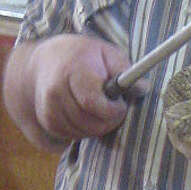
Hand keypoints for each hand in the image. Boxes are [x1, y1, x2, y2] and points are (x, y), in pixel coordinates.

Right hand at [5, 33, 139, 150]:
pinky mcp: (47, 121)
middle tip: (113, 110)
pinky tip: (87, 116)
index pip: (92, 103)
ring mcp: (48, 108)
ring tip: (100, 110)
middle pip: (88, 122)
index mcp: (72, 71)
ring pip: (81, 132)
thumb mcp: (107, 53)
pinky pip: (71, 137)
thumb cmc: (84, 57)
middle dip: (108, 121)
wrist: (47, 61)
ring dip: (97, 128)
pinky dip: (84, 131)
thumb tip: (143, 88)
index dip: (112, 110)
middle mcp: (55, 91)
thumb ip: (124, 70)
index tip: (120, 104)